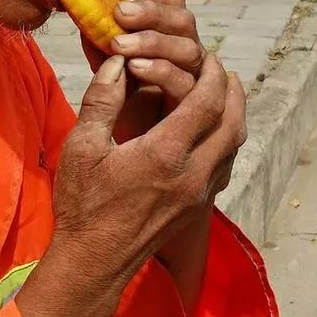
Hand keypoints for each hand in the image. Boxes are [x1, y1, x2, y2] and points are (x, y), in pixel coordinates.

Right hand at [16, 52, 245, 316]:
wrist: (94, 262)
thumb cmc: (83, 205)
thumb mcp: (82, 147)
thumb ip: (102, 101)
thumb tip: (117, 62)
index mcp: (165, 154)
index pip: (206, 101)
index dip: (209, 73)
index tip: (203, 54)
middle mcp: (192, 174)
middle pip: (232, 122)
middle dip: (230, 89)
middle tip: (218, 67)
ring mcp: (199, 194)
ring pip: (234, 146)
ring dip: (233, 114)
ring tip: (222, 92)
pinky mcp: (197, 208)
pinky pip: (225, 165)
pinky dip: (226, 140)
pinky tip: (211, 131)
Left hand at [80, 0, 204, 143]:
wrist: (117, 165)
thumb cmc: (113, 119)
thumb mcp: (103, 76)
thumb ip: (101, 48)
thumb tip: (85, 14)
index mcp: (167, 43)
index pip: (174, 5)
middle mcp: (184, 60)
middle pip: (185, 22)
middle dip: (153, 13)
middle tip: (120, 13)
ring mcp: (192, 85)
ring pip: (189, 50)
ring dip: (155, 41)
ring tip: (120, 44)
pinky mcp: (191, 112)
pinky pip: (187, 85)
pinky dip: (163, 71)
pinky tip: (135, 68)